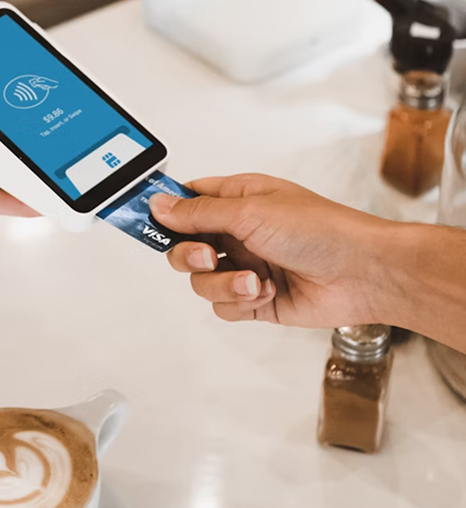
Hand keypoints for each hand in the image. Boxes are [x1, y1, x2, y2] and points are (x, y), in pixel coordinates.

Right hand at [149, 174, 397, 327]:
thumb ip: (198, 213)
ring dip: (223, 284)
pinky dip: (238, 302)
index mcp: (237, 200)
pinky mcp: (256, 299)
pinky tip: (265, 292)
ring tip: (254, 280)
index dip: (165, 212)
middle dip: (190, 256)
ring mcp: (246, 266)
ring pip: (201, 281)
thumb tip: (159, 204)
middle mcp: (238, 233)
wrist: (364, 274)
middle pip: (184, 247)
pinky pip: (222, 306)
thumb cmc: (321, 229)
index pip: (186, 202)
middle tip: (209, 256)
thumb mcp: (251, 212)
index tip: (144, 220)